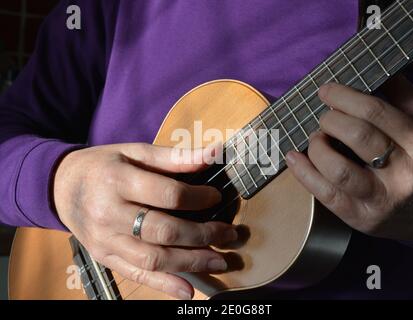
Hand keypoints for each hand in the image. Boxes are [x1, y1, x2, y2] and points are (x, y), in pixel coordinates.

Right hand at [53, 143, 236, 299]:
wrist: (61, 187)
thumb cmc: (104, 166)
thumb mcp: (135, 151)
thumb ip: (174, 156)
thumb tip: (214, 154)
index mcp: (118, 181)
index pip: (168, 194)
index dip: (198, 198)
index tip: (216, 197)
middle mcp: (109, 213)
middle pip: (164, 231)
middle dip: (203, 235)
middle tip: (229, 234)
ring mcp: (105, 240)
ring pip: (154, 258)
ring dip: (192, 262)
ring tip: (219, 261)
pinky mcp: (104, 257)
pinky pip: (136, 275)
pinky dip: (164, 285)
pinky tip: (188, 291)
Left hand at [286, 76, 412, 240]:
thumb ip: (400, 93)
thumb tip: (367, 65)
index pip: (375, 112)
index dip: (343, 97)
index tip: (325, 90)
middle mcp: (404, 172)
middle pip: (357, 136)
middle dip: (330, 120)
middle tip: (324, 117)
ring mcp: (381, 198)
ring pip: (338, 169)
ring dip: (317, 147)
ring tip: (315, 138)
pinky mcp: (361, 216)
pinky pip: (325, 194)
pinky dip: (303, 173)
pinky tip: (293, 158)